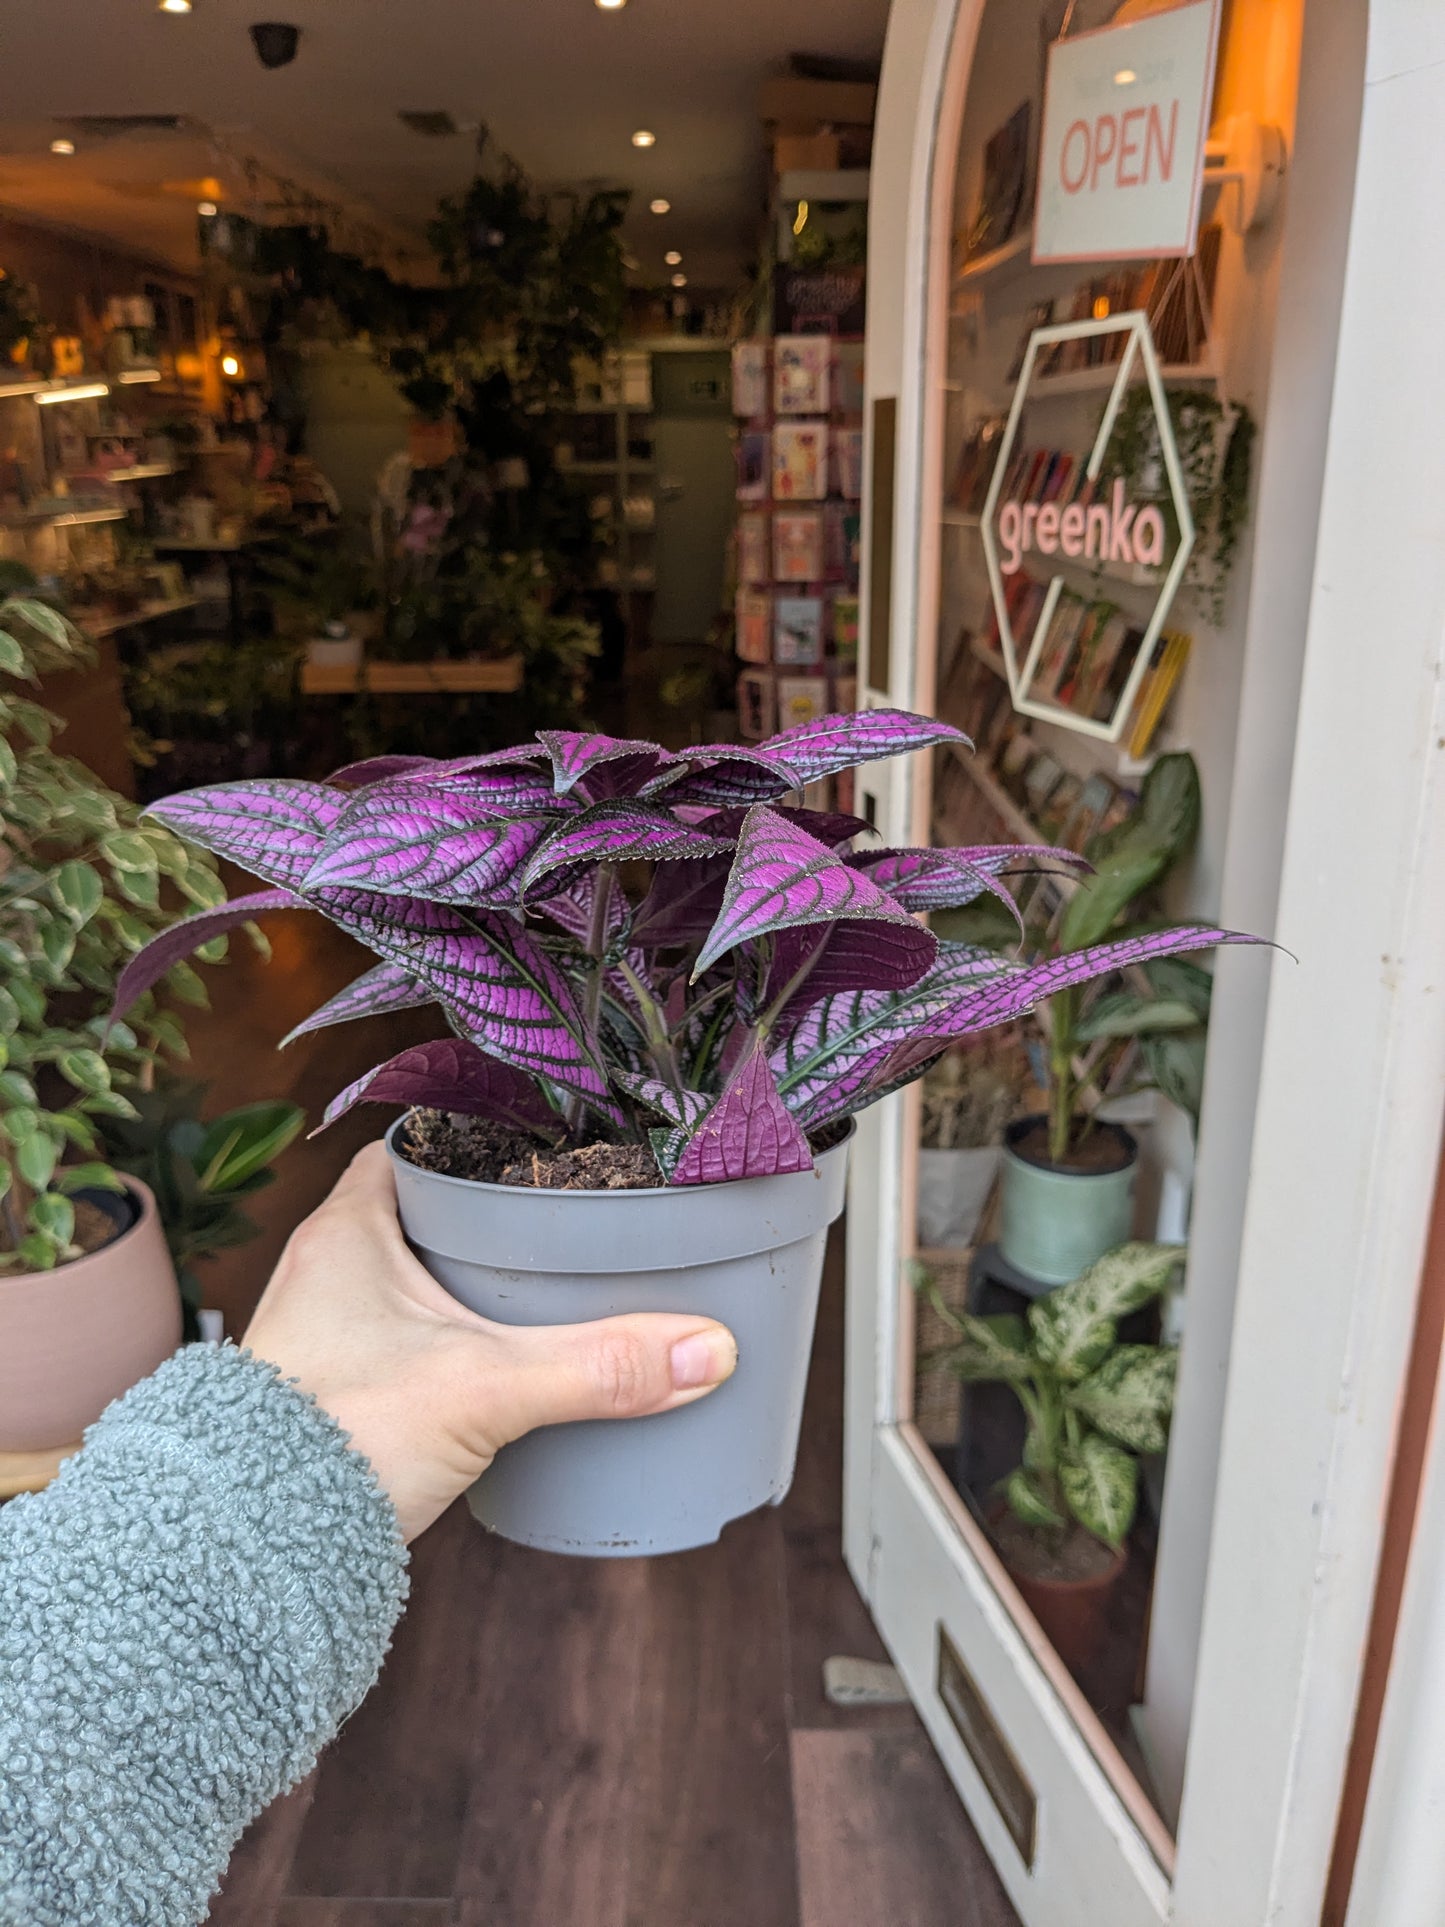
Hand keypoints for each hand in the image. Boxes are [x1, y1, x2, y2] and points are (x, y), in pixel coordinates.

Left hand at [242, 1141, 737, 1541]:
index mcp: (346, 1233)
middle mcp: (326, 1273)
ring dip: (468, 1289)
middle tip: (560, 1221)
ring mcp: (327, 1338)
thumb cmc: (336, 1438)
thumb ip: (598, 1367)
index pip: (410, 1148)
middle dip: (487, 1220)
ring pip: (412, 1286)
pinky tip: (499, 1371)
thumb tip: (705, 1349)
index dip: (472, 1139)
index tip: (536, 1145)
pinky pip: (404, 1346)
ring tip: (545, 1292)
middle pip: (420, 1217)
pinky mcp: (336, 1398)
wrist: (251, 1550)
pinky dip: (452, 1346)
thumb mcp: (486, 1388)